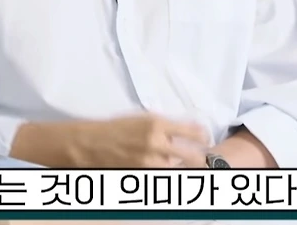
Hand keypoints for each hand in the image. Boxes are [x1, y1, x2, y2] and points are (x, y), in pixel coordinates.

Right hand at [74, 113, 211, 167]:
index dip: (204, 137)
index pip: (193, 132)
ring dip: (183, 168)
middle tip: (203, 158)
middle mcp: (155, 144)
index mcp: (156, 124)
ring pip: (179, 170)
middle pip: (193, 157)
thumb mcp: (141, 119)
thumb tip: (188, 132)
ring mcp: (149, 163)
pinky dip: (167, 175)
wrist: (90, 144)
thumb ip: (164, 126)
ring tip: (184, 166)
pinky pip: (163, 178)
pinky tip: (165, 171)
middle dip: (201, 159)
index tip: (205, 139)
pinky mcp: (142, 176)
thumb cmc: (116, 128)